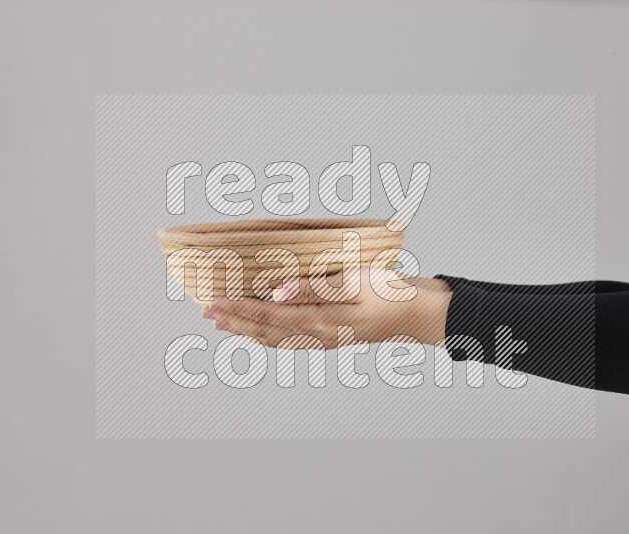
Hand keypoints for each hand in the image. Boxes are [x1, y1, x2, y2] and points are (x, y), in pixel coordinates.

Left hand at [202, 267, 451, 347]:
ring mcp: (326, 338)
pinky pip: (292, 340)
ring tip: (226, 324)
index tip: (214, 302)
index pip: (268, 315)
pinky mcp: (333, 336)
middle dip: (235, 321)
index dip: (238, 308)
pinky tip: (264, 333)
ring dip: (248, 330)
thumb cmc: (391, 294)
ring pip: (277, 338)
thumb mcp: (352, 282)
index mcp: (320, 320)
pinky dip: (270, 336)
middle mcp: (318, 334)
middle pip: (266, 330)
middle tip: (208, 313)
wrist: (419, 313)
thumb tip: (275, 294)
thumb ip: (312, 288)